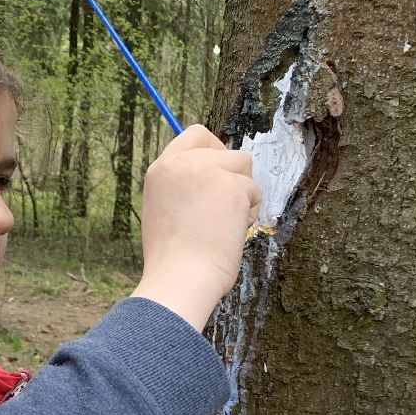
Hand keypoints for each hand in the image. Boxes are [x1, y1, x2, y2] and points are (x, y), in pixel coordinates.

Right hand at [131, 125, 261, 330]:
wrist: (181, 279)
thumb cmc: (174, 259)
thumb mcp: (164, 211)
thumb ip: (183, 188)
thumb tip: (213, 180)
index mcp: (161, 169)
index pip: (194, 135)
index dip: (214, 149)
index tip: (220, 170)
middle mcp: (183, 164)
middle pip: (226, 150)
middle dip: (234, 175)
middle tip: (227, 207)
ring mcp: (208, 172)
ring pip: (244, 168)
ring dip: (244, 194)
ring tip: (226, 225)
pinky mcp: (232, 187)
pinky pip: (254, 192)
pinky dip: (250, 213)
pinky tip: (232, 234)